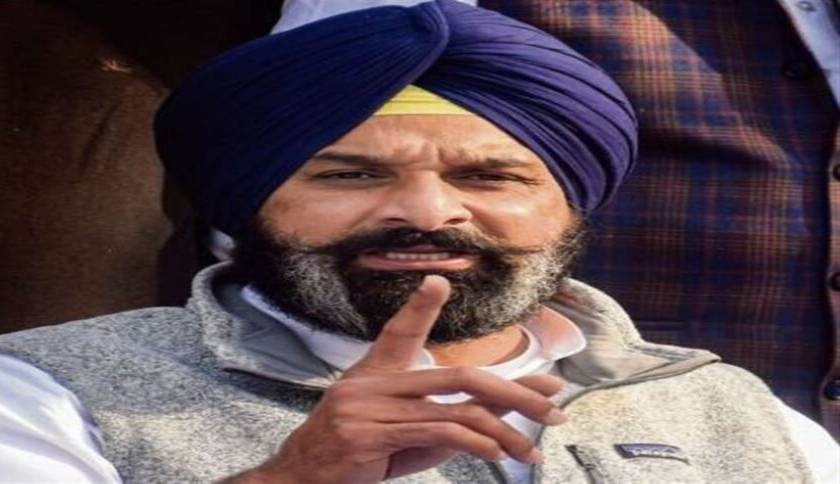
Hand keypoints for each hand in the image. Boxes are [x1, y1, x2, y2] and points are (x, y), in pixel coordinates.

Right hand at [230, 275, 565, 483]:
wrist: (296, 479)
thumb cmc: (350, 458)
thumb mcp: (398, 436)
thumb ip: (437, 423)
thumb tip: (489, 421)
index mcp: (375, 374)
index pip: (400, 332)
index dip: (419, 306)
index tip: (437, 283)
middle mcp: (372, 382)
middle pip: (458, 376)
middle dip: (514, 391)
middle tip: (553, 402)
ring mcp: (368, 406)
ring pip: (455, 411)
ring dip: (503, 434)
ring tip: (532, 452)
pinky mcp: (368, 433)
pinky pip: (435, 433)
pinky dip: (473, 443)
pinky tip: (495, 451)